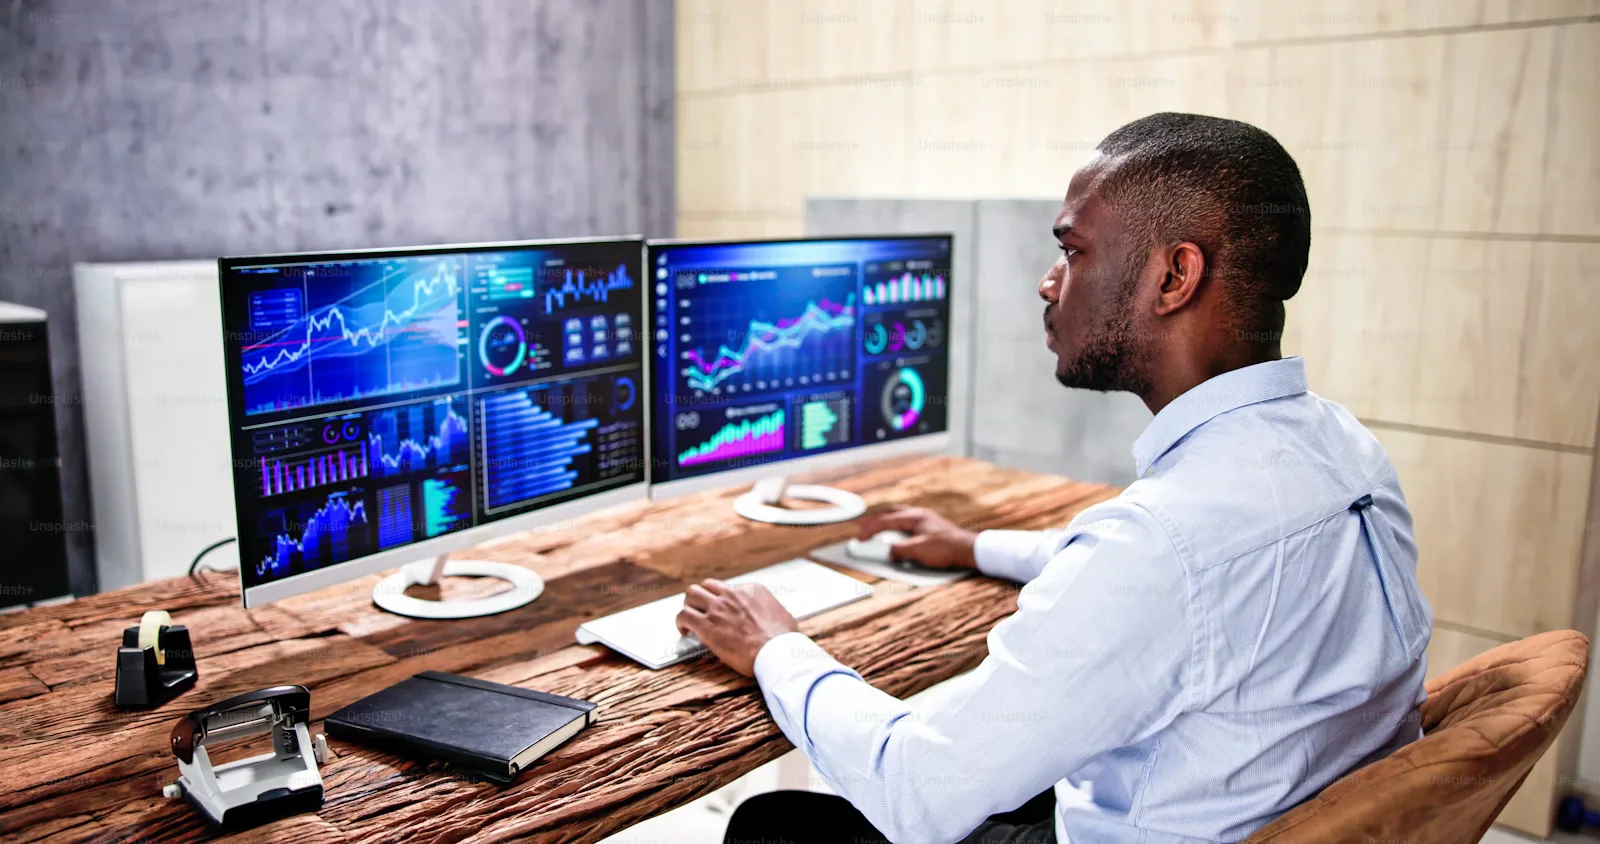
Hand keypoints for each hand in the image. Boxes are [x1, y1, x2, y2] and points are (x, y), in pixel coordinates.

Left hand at [674, 579, 799, 676]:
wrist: (775, 651)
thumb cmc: (782, 639)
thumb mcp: (782, 614)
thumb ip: (770, 610)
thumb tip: (771, 616)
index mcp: (751, 590)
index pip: (727, 587)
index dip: (721, 600)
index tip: (721, 610)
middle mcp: (731, 594)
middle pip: (705, 586)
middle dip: (700, 597)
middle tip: (700, 610)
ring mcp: (717, 608)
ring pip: (691, 595)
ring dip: (688, 606)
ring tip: (689, 618)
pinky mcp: (706, 625)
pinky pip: (684, 616)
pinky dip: (680, 622)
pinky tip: (684, 631)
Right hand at [856, 505, 977, 569]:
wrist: (968, 549)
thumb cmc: (946, 548)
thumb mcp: (918, 550)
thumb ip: (899, 550)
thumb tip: (888, 551)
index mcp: (913, 517)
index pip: (885, 521)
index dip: (869, 529)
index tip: (859, 538)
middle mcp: (919, 514)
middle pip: (891, 512)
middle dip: (875, 519)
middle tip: (863, 526)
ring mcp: (925, 519)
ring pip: (900, 515)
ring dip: (886, 520)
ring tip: (877, 526)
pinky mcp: (931, 526)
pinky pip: (908, 521)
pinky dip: (897, 525)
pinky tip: (898, 532)